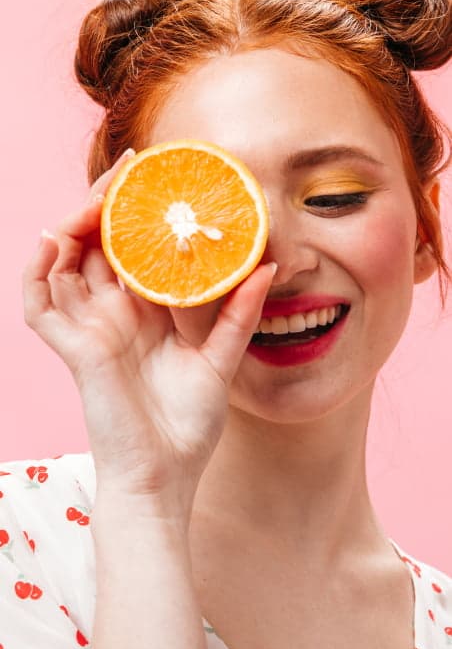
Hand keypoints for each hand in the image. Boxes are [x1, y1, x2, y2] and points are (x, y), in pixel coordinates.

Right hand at [22, 148, 275, 523]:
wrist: (165, 478)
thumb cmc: (186, 426)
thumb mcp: (219, 360)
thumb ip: (238, 314)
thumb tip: (268, 267)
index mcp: (145, 316)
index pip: (132, 252)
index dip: (137, 214)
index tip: (158, 177)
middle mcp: (113, 317)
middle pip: (96, 247)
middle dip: (105, 206)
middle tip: (129, 170)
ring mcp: (90, 331)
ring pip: (63, 264)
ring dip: (73, 225)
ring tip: (99, 194)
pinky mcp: (76, 351)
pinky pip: (40, 304)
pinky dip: (37, 270)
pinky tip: (55, 239)